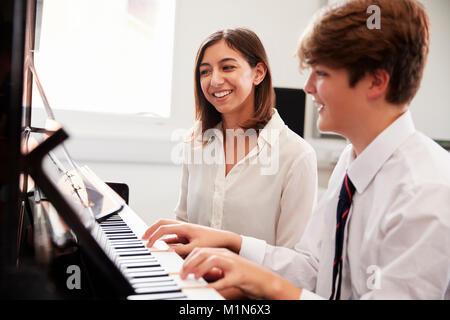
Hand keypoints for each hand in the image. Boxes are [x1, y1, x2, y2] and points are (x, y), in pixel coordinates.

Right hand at [141, 219, 241, 256]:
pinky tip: (162, 244)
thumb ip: (182, 250)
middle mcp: (183, 226)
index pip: (164, 228)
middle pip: (163, 223)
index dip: (154, 235)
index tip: (147, 244)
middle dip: (151, 229)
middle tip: (143, 237)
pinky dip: (165, 238)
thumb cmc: (212, 241)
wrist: (224, 238)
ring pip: (167, 227)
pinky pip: (173, 235)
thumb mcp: (197, 247)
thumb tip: (168, 250)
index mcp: (184, 227)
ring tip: (149, 239)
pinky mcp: (187, 235)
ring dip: (157, 232)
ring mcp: (185, 230)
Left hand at [180, 247, 302, 299]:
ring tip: (192, 278)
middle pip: (204, 252)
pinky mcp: (240, 276)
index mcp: (222, 253)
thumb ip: (212, 270)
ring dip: (200, 268)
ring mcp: (234, 265)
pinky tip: (206, 289)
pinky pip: (225, 280)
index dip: (188, 258)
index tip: (180, 268)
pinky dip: (214, 284)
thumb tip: (195, 274)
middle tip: (182, 274)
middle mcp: (227, 256)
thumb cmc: (244, 277)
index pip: (201, 250)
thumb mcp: (226, 271)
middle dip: (190, 262)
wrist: (266, 280)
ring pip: (213, 260)